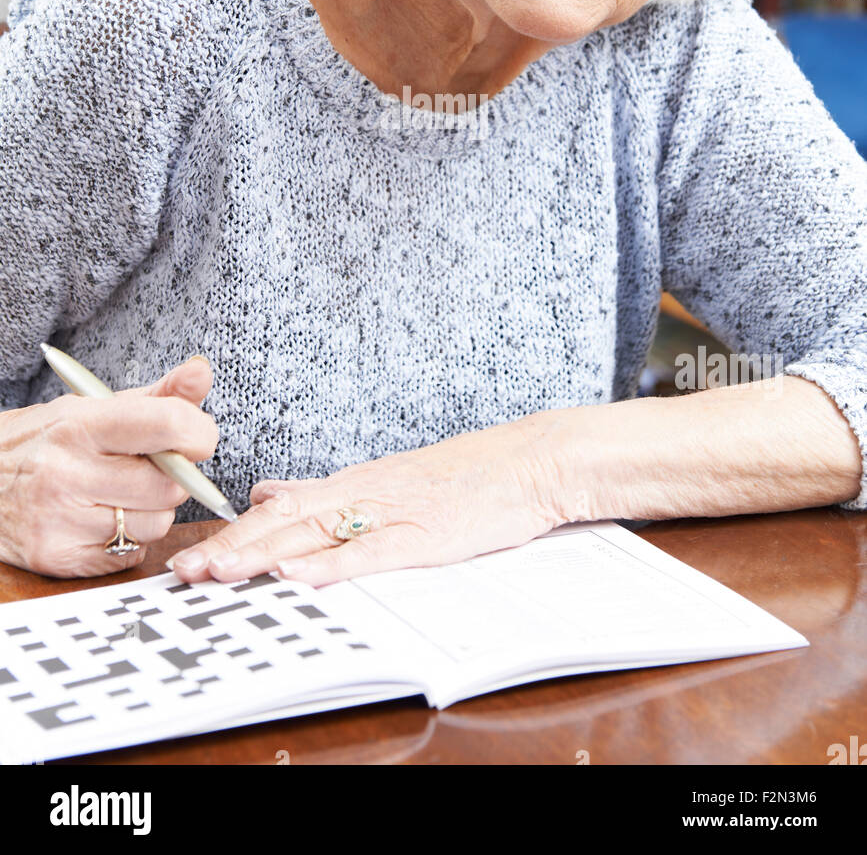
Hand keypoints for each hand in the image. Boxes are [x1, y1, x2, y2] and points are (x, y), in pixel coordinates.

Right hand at [0, 356, 218, 576]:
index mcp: (80, 425)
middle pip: (170, 486)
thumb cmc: (41, 441)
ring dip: (153, 511)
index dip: (198, 432)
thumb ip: (156, 395)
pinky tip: (102, 518)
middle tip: (150, 467)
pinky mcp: (58, 559)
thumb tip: (201, 372)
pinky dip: (129, 539)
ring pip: (156, 524)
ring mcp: (60, 521)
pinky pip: (131, 555)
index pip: (168, 425)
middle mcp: (67, 474)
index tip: (195, 435)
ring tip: (120, 493)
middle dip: (174, 476)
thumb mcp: (90, 407)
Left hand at [166, 415, 566, 586]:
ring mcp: (393, 513)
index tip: (191, 556)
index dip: (234, 535)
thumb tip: (270, 492)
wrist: (527, 462)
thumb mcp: (388, 478)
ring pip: (316, 534)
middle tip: (185, 572)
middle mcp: (363, 493)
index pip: (280, 509)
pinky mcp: (424, 535)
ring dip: (263, 555)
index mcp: (354, 483)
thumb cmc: (465, 476)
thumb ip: (328, 490)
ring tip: (220, 573)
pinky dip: (332, 565)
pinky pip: (370, 552)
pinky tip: (298, 575)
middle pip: (284, 521)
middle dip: (232, 548)